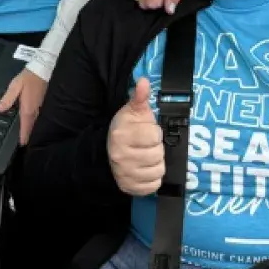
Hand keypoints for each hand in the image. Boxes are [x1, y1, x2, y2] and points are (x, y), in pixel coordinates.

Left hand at [0, 68, 48, 145]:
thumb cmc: (29, 78)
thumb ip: (7, 99)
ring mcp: (43, 109)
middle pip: (33, 128)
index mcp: (28, 109)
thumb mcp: (15, 86)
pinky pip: (43, 118)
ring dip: (35, 131)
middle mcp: (37, 112)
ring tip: (32, 138)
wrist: (45, 69)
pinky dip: (39, 124)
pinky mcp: (47, 106)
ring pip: (38, 124)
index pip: (25, 127)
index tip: (22, 145)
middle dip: (29, 136)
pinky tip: (37, 125)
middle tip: (26, 144)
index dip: (23, 137)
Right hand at [107, 77, 164, 195]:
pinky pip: (154, 185)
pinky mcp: (130, 187)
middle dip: (156, 148)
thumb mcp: (132, 112)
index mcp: (122, 135)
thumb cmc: (126, 130)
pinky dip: (154, 178)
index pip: (154, 136)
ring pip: (158, 170)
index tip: (146, 132)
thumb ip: (140, 97)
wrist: (109, 152)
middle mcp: (121, 156)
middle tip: (146, 146)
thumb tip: (144, 81)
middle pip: (158, 154)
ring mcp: (125, 174)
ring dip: (157, 163)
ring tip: (147, 157)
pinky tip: (146, 169)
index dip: (154, 133)